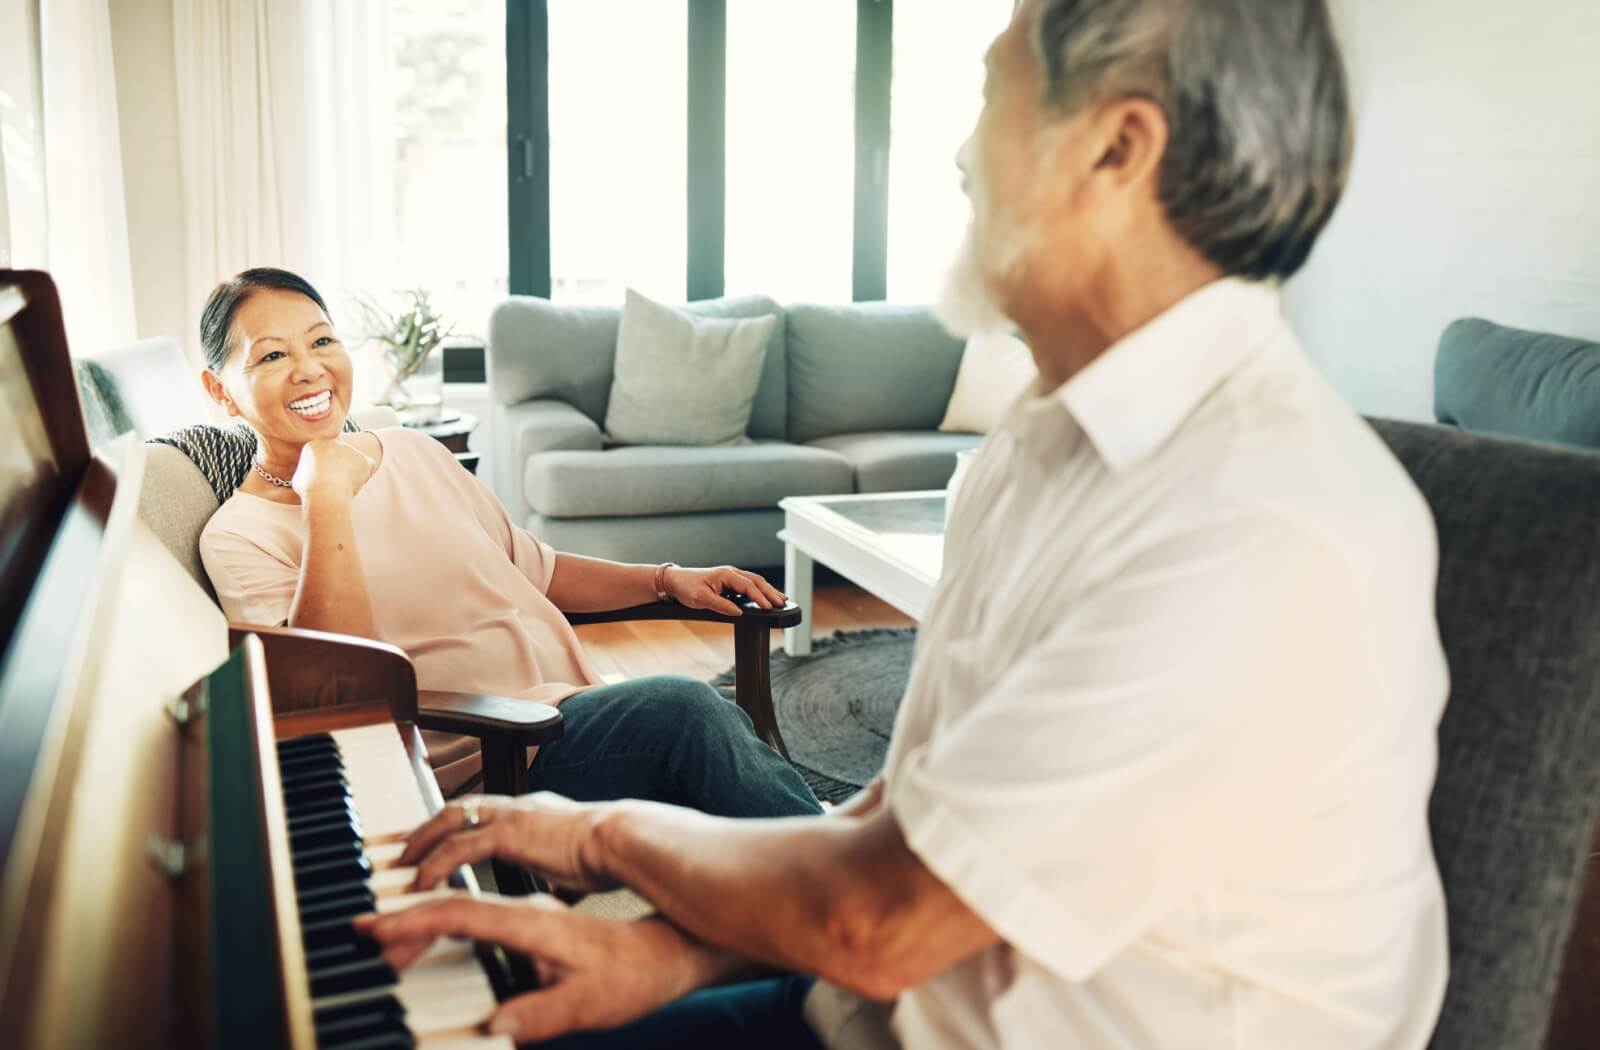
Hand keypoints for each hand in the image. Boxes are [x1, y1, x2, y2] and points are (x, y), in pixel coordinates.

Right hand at [292, 437, 374, 502]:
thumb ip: (307, 472)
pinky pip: (368, 465)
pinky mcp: (363, 458)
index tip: (324, 477)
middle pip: (340, 453)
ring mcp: (349, 449)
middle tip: (335, 482)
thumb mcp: (299, 478)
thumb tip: (309, 475)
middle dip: (339, 466)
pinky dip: (365, 474)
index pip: (324, 452)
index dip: (326, 466)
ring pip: (354, 460)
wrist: (324, 492)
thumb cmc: (309, 489)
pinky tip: (357, 482)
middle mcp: (333, 442)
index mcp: (314, 445)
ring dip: (351, 471)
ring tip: (344, 485)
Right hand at [356, 897, 716, 1042]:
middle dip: (407, 926)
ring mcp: (530, 916)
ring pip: (464, 913)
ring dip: (425, 928)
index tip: (373, 928)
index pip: (460, 915)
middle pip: (453, 910)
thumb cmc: (633, 976)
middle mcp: (528, 912)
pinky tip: (437, 949)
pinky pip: (479, 920)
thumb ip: (542, 1014)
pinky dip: (449, 932)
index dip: (412, 921)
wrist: (668, 954)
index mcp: (533, 924)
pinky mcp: (534, 925)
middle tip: (371, 949)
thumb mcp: (590, 1006)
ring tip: (393, 952)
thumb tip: (495, 1027)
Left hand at [401, 792, 616, 894]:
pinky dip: (435, 866)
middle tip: (406, 853)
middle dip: (428, 829)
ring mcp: (511, 816)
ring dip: (422, 845)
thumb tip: (559, 902)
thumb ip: (561, 883)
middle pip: (459, 808)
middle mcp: (518, 807)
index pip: (486, 812)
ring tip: (404, 870)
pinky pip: (458, 848)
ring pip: (450, 821)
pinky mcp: (508, 834)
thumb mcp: (576, 872)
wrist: (620, 843)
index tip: (439, 846)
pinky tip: (423, 884)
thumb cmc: (608, 858)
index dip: (458, 827)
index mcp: (534, 813)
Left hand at [666, 565, 785, 615]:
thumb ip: (721, 605)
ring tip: (781, 600)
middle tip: (783, 603)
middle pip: (757, 581)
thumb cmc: (687, 588)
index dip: (760, 597)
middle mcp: (732, 573)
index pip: (749, 586)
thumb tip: (738, 612)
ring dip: (768, 590)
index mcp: (726, 575)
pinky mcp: (730, 582)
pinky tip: (766, 598)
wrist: (675, 582)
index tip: (770, 607)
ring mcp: (732, 577)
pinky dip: (760, 591)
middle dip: (771, 592)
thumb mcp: (701, 599)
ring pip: (755, 582)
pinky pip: (749, 585)